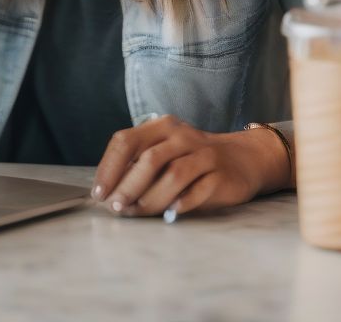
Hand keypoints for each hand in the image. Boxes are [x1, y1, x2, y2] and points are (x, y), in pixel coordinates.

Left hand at [91, 114, 291, 218]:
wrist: (241, 159)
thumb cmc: (191, 159)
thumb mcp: (163, 151)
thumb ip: (137, 165)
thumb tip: (106, 193)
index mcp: (161, 126)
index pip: (126, 140)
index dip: (109, 167)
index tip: (99, 193)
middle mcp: (182, 136)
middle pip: (150, 158)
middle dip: (128, 185)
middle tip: (116, 207)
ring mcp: (204, 154)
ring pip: (174, 175)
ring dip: (151, 198)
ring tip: (136, 213)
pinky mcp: (222, 175)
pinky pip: (199, 191)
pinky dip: (181, 204)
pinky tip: (170, 215)